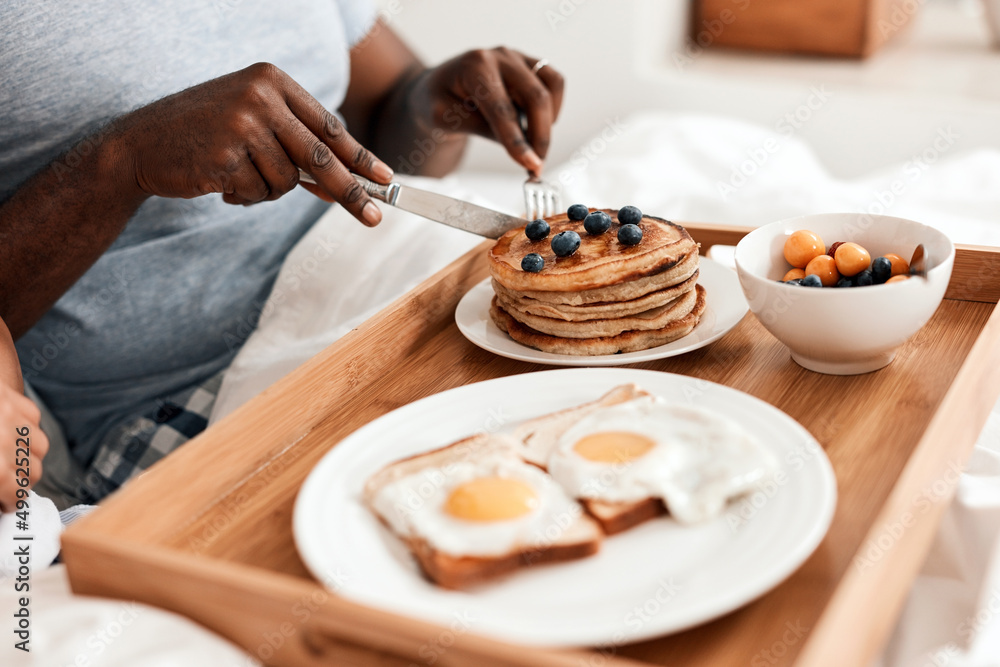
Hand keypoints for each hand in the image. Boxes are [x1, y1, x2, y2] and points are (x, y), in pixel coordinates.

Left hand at [0, 385, 47, 512]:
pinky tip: (10, 434)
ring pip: (40, 447)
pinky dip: (27, 430)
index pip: (15, 492)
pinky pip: (35, 422)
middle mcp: (6, 441)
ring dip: (29, 456)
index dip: (10, 501)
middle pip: (33, 472)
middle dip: (21, 481)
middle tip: (6, 483)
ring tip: (11, 459)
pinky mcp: (18, 401)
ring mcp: (13, 417)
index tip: (5, 503)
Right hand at [112, 62, 394, 225]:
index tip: (385, 179)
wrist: (139, 144)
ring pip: (287, 181)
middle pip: (320, 157)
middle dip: (350, 192)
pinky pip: (259, 192)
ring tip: (238, 175)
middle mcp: (260, 96)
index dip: (360, 156)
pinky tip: (220, 181)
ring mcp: (242, 123)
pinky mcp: (225, 154)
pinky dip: (246, 196)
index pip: (328, 125)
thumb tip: (342, 183)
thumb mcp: (253, 125)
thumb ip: (295, 146)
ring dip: (268, 190)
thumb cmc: (203, 135)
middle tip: (373, 218)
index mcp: (272, 81)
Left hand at [411, 48, 564, 173]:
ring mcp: (516, 57)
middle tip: (536, 165)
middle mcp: (499, 56)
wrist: (435, 86)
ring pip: (551, 87)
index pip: (503, 109)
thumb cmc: (436, 101)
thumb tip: (521, 151)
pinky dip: (553, 107)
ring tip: (534, 145)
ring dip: (549, 122)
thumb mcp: (444, 119)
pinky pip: (554, 82)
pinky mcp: (528, 62)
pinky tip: (537, 124)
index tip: (531, 165)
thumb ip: (481, 130)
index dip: (518, 141)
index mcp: (474, 67)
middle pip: (536, 97)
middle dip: (540, 137)